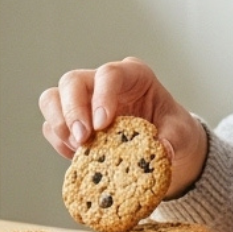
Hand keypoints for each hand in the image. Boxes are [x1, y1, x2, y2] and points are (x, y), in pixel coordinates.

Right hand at [38, 57, 206, 197]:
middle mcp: (101, 83)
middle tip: (82, 139)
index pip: (109, 73)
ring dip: (59, 123)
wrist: (163, 148)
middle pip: (72, 81)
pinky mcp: (71, 122)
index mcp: (132, 75)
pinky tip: (77, 157)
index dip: (102, 95)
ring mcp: (83, 101)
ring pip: (52, 98)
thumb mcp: (180, 133)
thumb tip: (161, 151)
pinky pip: (51, 127)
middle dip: (72, 110)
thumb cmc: (172, 131)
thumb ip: (172, 140)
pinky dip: (59, 142)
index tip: (103, 124)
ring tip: (76, 148)